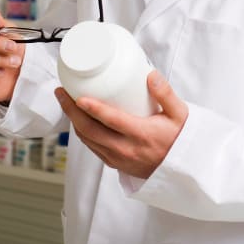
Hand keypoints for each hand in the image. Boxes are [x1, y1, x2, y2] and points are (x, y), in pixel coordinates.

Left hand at [54, 70, 187, 179]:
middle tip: (61, 93)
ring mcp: (119, 159)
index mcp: (142, 134)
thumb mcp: (180, 114)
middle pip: (91, 131)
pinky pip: (93, 148)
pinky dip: (82, 133)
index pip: (112, 121)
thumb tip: (150, 75)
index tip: (78, 97)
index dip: (93, 109)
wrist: (182, 168)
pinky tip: (79, 120)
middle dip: (71, 111)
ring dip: (74, 121)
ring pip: (88, 140)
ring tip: (66, 103)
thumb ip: (166, 93)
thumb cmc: (180, 138)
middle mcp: (127, 149)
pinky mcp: (115, 164)